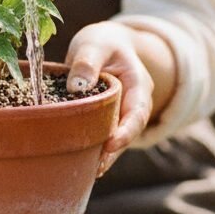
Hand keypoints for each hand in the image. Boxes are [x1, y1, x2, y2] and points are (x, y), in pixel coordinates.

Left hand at [65, 22, 156, 176]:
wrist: (106, 43)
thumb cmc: (102, 42)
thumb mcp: (94, 44)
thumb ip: (86, 62)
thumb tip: (76, 88)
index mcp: (138, 84)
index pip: (137, 112)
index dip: (126, 131)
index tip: (110, 145)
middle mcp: (134, 103)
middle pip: (129, 132)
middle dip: (114, 151)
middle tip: (96, 167)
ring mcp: (123, 113)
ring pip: (117, 138)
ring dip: (105, 154)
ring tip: (89, 171)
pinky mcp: (109, 118)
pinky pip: (105, 135)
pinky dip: (96, 148)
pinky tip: (82, 163)